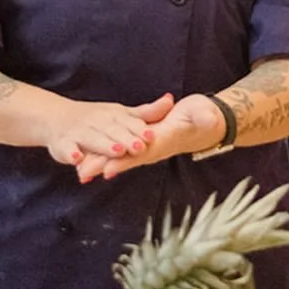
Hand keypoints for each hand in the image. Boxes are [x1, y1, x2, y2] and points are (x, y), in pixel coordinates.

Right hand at [45, 93, 175, 167]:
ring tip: (116, 151)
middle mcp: (97, 121)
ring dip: (104, 145)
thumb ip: (146, 113)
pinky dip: (71, 153)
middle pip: (113, 131)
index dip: (140, 130)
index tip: (152, 137)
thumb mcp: (121, 114)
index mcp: (113, 115)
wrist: (56, 117)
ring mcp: (79, 132)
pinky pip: (66, 149)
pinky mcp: (63, 144)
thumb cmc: (96, 118)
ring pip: (93, 139)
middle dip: (126, 139)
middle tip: (139, 148)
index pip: (129, 123)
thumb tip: (171, 101)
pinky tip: (77, 159)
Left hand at [75, 93, 226, 181]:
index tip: (107, 168)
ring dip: (101, 164)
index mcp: (165, 140)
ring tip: (80, 172)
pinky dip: (106, 155)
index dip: (125, 160)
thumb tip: (209, 118)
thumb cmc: (206, 118)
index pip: (142, 152)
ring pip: (121, 157)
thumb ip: (205, 117)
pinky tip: (90, 158)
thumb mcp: (206, 115)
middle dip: (104, 166)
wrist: (207, 124)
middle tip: (83, 174)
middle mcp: (154, 147)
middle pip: (126, 159)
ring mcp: (148, 146)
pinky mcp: (144, 140)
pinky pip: (122, 150)